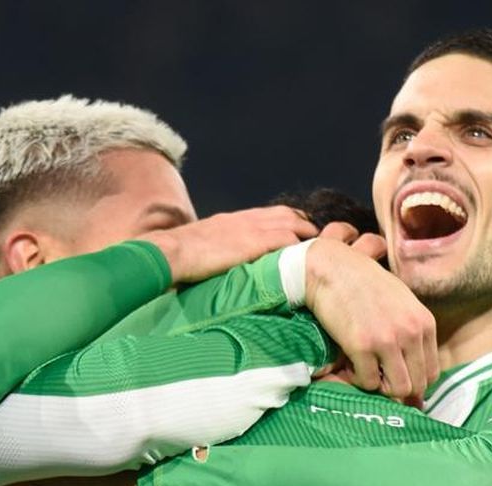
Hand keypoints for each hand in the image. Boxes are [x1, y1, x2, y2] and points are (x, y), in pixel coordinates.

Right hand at [145, 207, 316, 284]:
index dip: (287, 220)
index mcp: (233, 219)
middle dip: (303, 223)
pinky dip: (298, 246)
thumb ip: (218, 250)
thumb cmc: (179, 256)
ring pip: (291, 222)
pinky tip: (307, 257)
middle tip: (317, 236)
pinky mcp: (253, 242)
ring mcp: (250, 229)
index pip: (268, 214)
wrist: (172, 251)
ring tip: (320, 246)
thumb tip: (221, 265)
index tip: (298, 229)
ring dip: (306, 233)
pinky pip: (286, 239)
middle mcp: (244, 219)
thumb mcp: (203, 246)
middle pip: (286, 213)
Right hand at [304, 227, 437, 403]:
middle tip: (379, 377)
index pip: (432, 373)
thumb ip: (412, 332)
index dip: (414, 382)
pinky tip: (351, 363)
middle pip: (417, 385)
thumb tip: (416, 369)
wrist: (333, 269)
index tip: (395, 376)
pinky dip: (359, 379)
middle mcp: (411, 332)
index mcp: (425, 322)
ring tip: (366, 370)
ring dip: (380, 386)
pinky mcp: (361, 346)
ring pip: (397, 389)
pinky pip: (368, 382)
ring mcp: (387, 340)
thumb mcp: (402, 302)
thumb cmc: (365, 284)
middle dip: (397, 388)